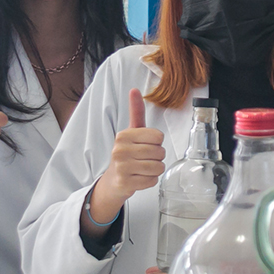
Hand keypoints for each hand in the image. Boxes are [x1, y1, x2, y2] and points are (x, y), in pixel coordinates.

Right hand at [89, 89, 165, 222]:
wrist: (113, 180)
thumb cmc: (127, 153)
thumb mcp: (132, 132)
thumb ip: (136, 112)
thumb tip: (134, 90)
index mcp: (124, 135)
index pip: (159, 136)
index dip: (157, 142)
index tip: (146, 145)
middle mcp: (120, 150)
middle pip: (160, 152)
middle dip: (158, 157)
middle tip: (145, 159)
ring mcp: (122, 167)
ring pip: (158, 167)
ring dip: (155, 170)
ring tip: (143, 168)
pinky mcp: (125, 183)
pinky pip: (152, 181)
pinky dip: (150, 181)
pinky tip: (139, 178)